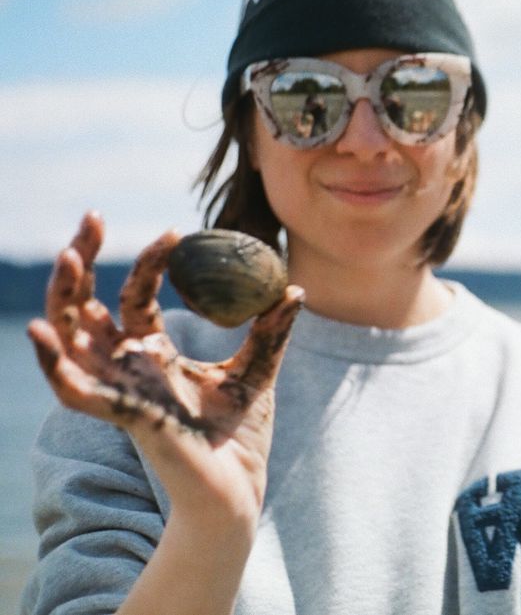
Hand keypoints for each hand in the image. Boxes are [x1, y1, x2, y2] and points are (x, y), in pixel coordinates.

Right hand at [27, 212, 303, 521]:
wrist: (240, 486)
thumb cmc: (239, 436)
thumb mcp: (258, 371)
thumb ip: (271, 331)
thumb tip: (294, 287)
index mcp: (153, 354)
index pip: (135, 297)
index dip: (148, 261)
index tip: (174, 232)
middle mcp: (126, 368)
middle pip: (86, 307)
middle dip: (83, 262)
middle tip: (91, 219)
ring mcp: (120, 390)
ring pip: (70, 339)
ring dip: (63, 298)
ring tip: (70, 257)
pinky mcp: (124, 416)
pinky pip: (75, 391)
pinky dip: (53, 365)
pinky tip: (42, 335)